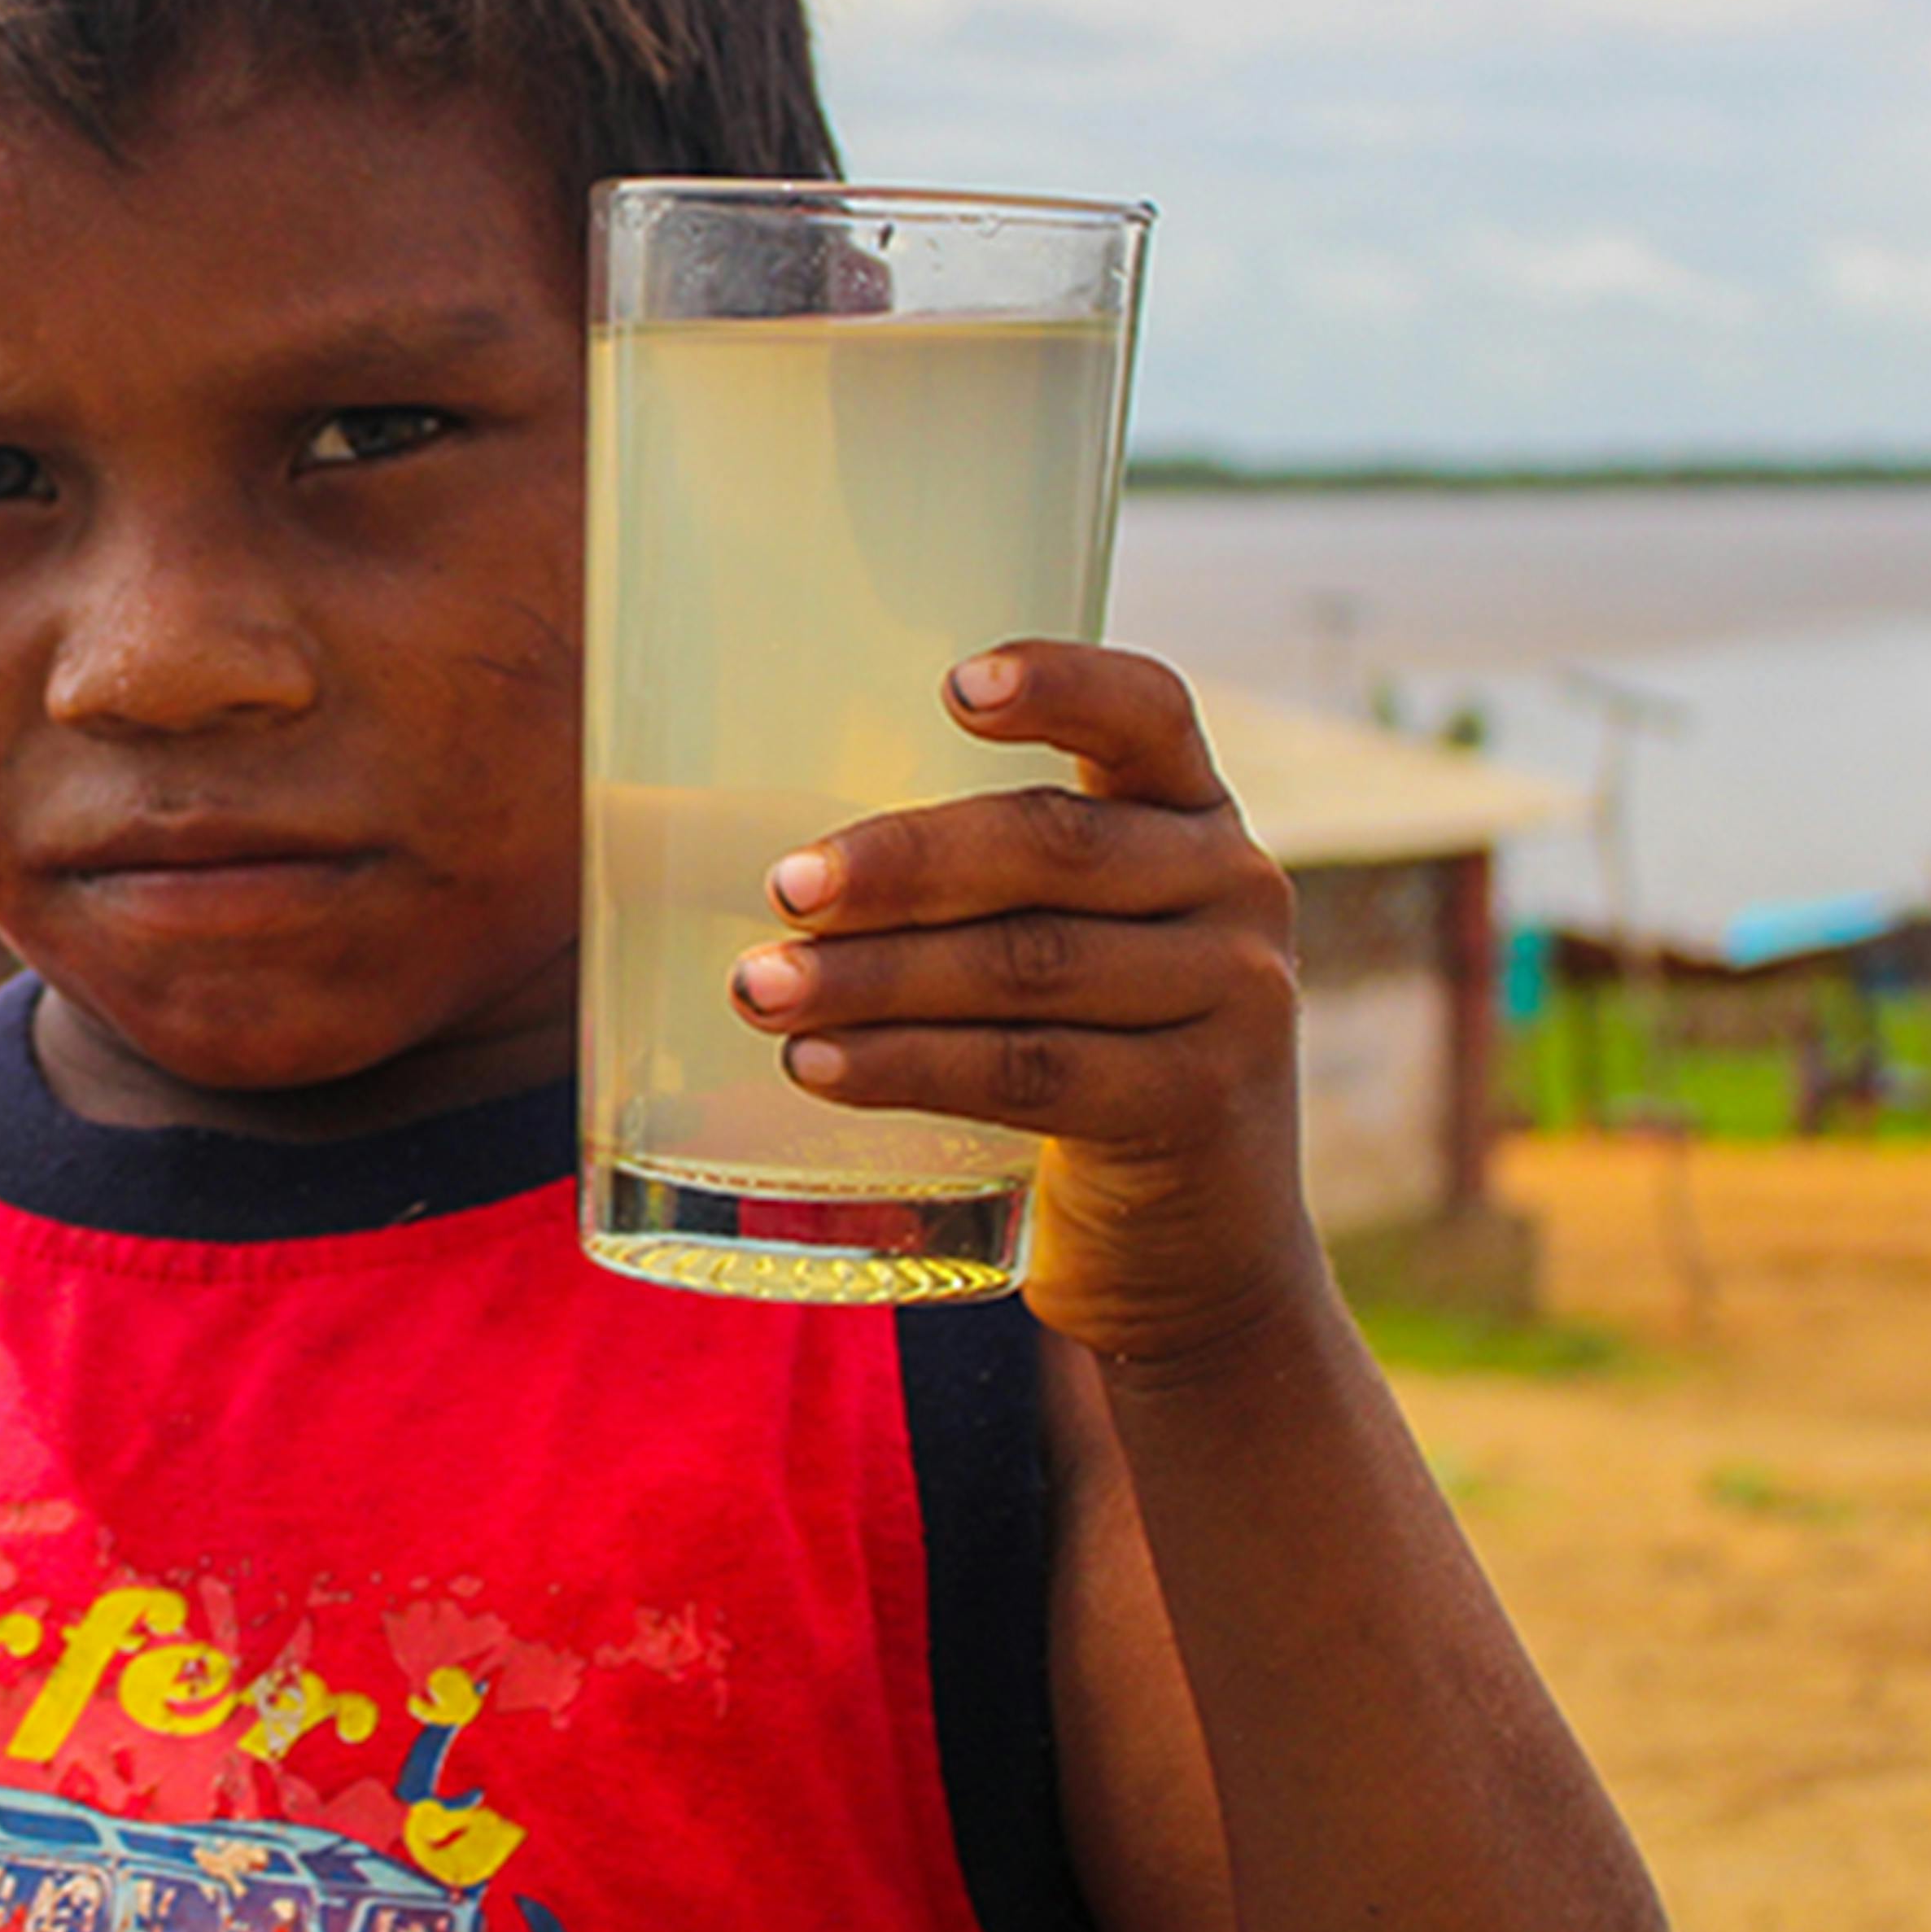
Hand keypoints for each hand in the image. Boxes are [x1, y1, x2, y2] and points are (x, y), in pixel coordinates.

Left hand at [728, 641, 1318, 1364]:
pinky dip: (911, 1067)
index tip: (952, 684)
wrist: (1200, 1247)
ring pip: (1027, 965)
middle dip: (902, 865)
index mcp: (1194, 815)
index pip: (1148, 713)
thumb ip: (978, 886)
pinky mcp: (1195, 1104)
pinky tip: (821, 1067)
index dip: (1061, 684)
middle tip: (782, 886)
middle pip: (1053, 847)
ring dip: (875, 978)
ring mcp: (1232, 999)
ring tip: (759, 990)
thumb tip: (695, 829)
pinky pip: (1030, 1072)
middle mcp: (1235, 888)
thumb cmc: (1083, 1055)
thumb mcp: (1072, 943)